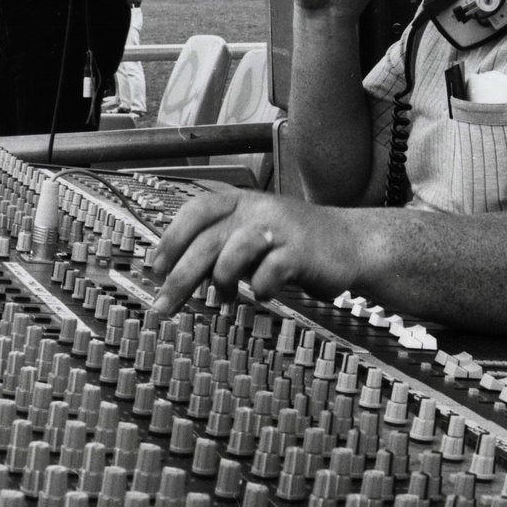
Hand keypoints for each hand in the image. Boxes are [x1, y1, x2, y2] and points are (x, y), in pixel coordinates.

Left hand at [151, 190, 356, 316]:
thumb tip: (181, 275)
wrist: (351, 243)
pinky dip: (260, 289)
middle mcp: (258, 209)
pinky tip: (263, 294)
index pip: (196, 211)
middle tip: (164, 304)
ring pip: (234, 252)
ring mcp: (280, 228)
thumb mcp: (254, 237)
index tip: (155, 268)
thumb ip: (222, 248)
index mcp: (242, 202)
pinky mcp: (302, 251)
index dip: (171, 239)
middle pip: (207, 240)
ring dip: (222, 281)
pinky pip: (269, 272)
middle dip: (181, 276)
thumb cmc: (296, 244)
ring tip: (223, 298)